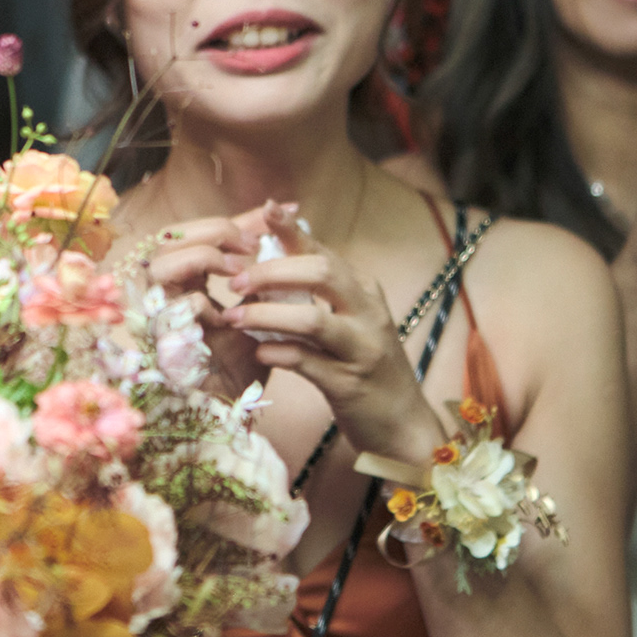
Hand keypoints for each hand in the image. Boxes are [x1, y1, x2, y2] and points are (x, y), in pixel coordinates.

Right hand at [134, 209, 272, 398]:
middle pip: (168, 236)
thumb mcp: (256, 297)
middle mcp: (161, 291)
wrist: (236, 408)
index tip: (276, 215)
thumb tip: (287, 210)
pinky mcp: (162, 341)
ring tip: (240, 272)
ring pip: (162, 262)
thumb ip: (262, 260)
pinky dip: (207, 304)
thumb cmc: (242, 355)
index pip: (194, 230)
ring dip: (206, 259)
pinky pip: (180, 305)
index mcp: (181, 279)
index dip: (233, 218)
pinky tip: (227, 316)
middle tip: (253, 245)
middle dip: (215, 231)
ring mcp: (156, 315)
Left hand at [211, 207, 437, 458]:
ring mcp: (361, 349)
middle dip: (271, 272)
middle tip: (234, 280)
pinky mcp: (350, 385)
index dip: (292, 232)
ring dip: (266, 314)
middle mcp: (368, 313)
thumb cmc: (365, 369)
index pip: (323, 252)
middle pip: (320, 274)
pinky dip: (279, 352)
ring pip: (312, 319)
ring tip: (234, 317)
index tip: (265, 210)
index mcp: (364, 292)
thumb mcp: (351, 323)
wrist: (402, 427)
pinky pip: (308, 362)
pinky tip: (258, 350)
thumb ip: (319, 294)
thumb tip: (272, 260)